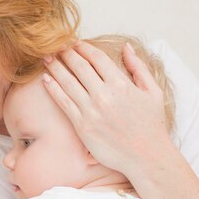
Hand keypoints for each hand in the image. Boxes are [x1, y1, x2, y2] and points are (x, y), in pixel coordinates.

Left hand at [42, 40, 172, 173]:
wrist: (146, 157)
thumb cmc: (151, 125)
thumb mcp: (153, 91)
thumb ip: (138, 67)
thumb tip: (126, 47)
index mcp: (121, 84)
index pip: (96, 58)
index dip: (83, 47)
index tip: (74, 42)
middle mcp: (104, 95)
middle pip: (78, 66)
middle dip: (65, 53)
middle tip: (55, 45)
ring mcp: (91, 111)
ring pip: (67, 82)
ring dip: (55, 67)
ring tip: (46, 58)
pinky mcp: (82, 125)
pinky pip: (63, 102)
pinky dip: (53, 88)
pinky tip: (46, 79)